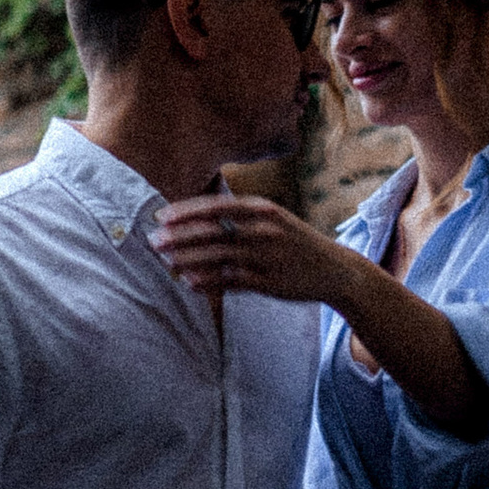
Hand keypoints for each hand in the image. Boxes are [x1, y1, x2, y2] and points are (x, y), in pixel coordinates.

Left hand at [149, 192, 348, 307]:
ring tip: (166, 263)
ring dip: (188, 260)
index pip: (216, 207)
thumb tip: (202, 205)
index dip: (186, 212)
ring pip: (218, 258)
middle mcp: (264, 231)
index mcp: (263, 210)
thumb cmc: (295, 241)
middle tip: (153, 241)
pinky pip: (231, 282)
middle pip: (213, 232)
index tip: (161, 216)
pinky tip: (189, 283)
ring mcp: (267, 257)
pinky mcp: (269, 282)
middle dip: (179, 237)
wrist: (335, 269)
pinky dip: (208, 282)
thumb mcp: (274, 217)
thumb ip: (241, 212)